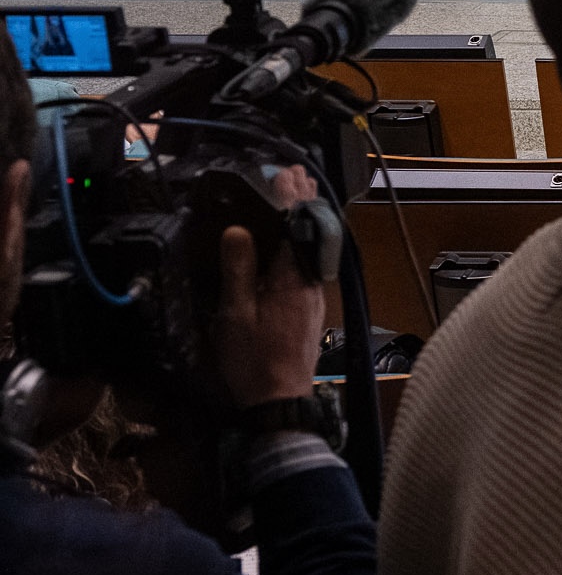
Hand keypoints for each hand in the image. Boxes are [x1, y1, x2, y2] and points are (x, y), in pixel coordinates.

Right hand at [214, 166, 328, 409]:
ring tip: (299, 196)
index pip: (294, 228)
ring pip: (312, 246)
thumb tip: (238, 231)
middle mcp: (310, 282)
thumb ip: (239, 271)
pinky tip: (295, 240)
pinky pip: (310, 261)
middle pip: (309, 233)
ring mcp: (313, 294)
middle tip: (297, 174)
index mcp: (292, 279)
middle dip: (303, 202)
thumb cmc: (254, 362)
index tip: (286, 173)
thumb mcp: (236, 316)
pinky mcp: (310, 306)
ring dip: (304, 219)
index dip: (289, 198)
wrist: (280, 401)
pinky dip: (302, 241)